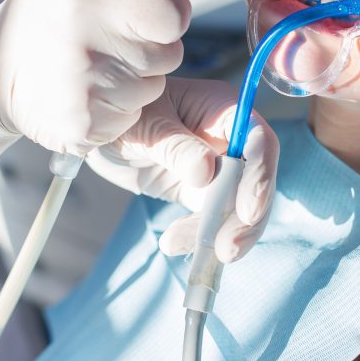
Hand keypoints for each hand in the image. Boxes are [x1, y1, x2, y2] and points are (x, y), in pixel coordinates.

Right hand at [0, 0, 190, 174]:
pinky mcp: (85, 129)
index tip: (156, 12)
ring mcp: (87, 97)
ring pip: (153, 88)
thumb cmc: (35, 16)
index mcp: (84, 6)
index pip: (170, 18)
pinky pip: (132, 116)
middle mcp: (86, 54)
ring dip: (137, 77)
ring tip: (98, 66)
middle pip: (168, 55)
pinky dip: (120, 106)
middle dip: (152, 45)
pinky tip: (91, 91)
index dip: (172, 12)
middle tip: (116, 40)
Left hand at [87, 77, 279, 261]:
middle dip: (246, 219)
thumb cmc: (124, 115)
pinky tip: (170, 243)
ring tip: (179, 245)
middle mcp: (230, 140)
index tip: (247, 212)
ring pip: (239, 208)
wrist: (99, 133)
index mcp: (224, 110)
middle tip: (227, 250)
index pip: (259, 142)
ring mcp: (220, 170)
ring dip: (221, 235)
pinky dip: (198, 238)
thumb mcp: (145, 126)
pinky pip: (214, 222)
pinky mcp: (203, 195)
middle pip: (257, 182)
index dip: (260, 177)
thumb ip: (177, 148)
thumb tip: (207, 172)